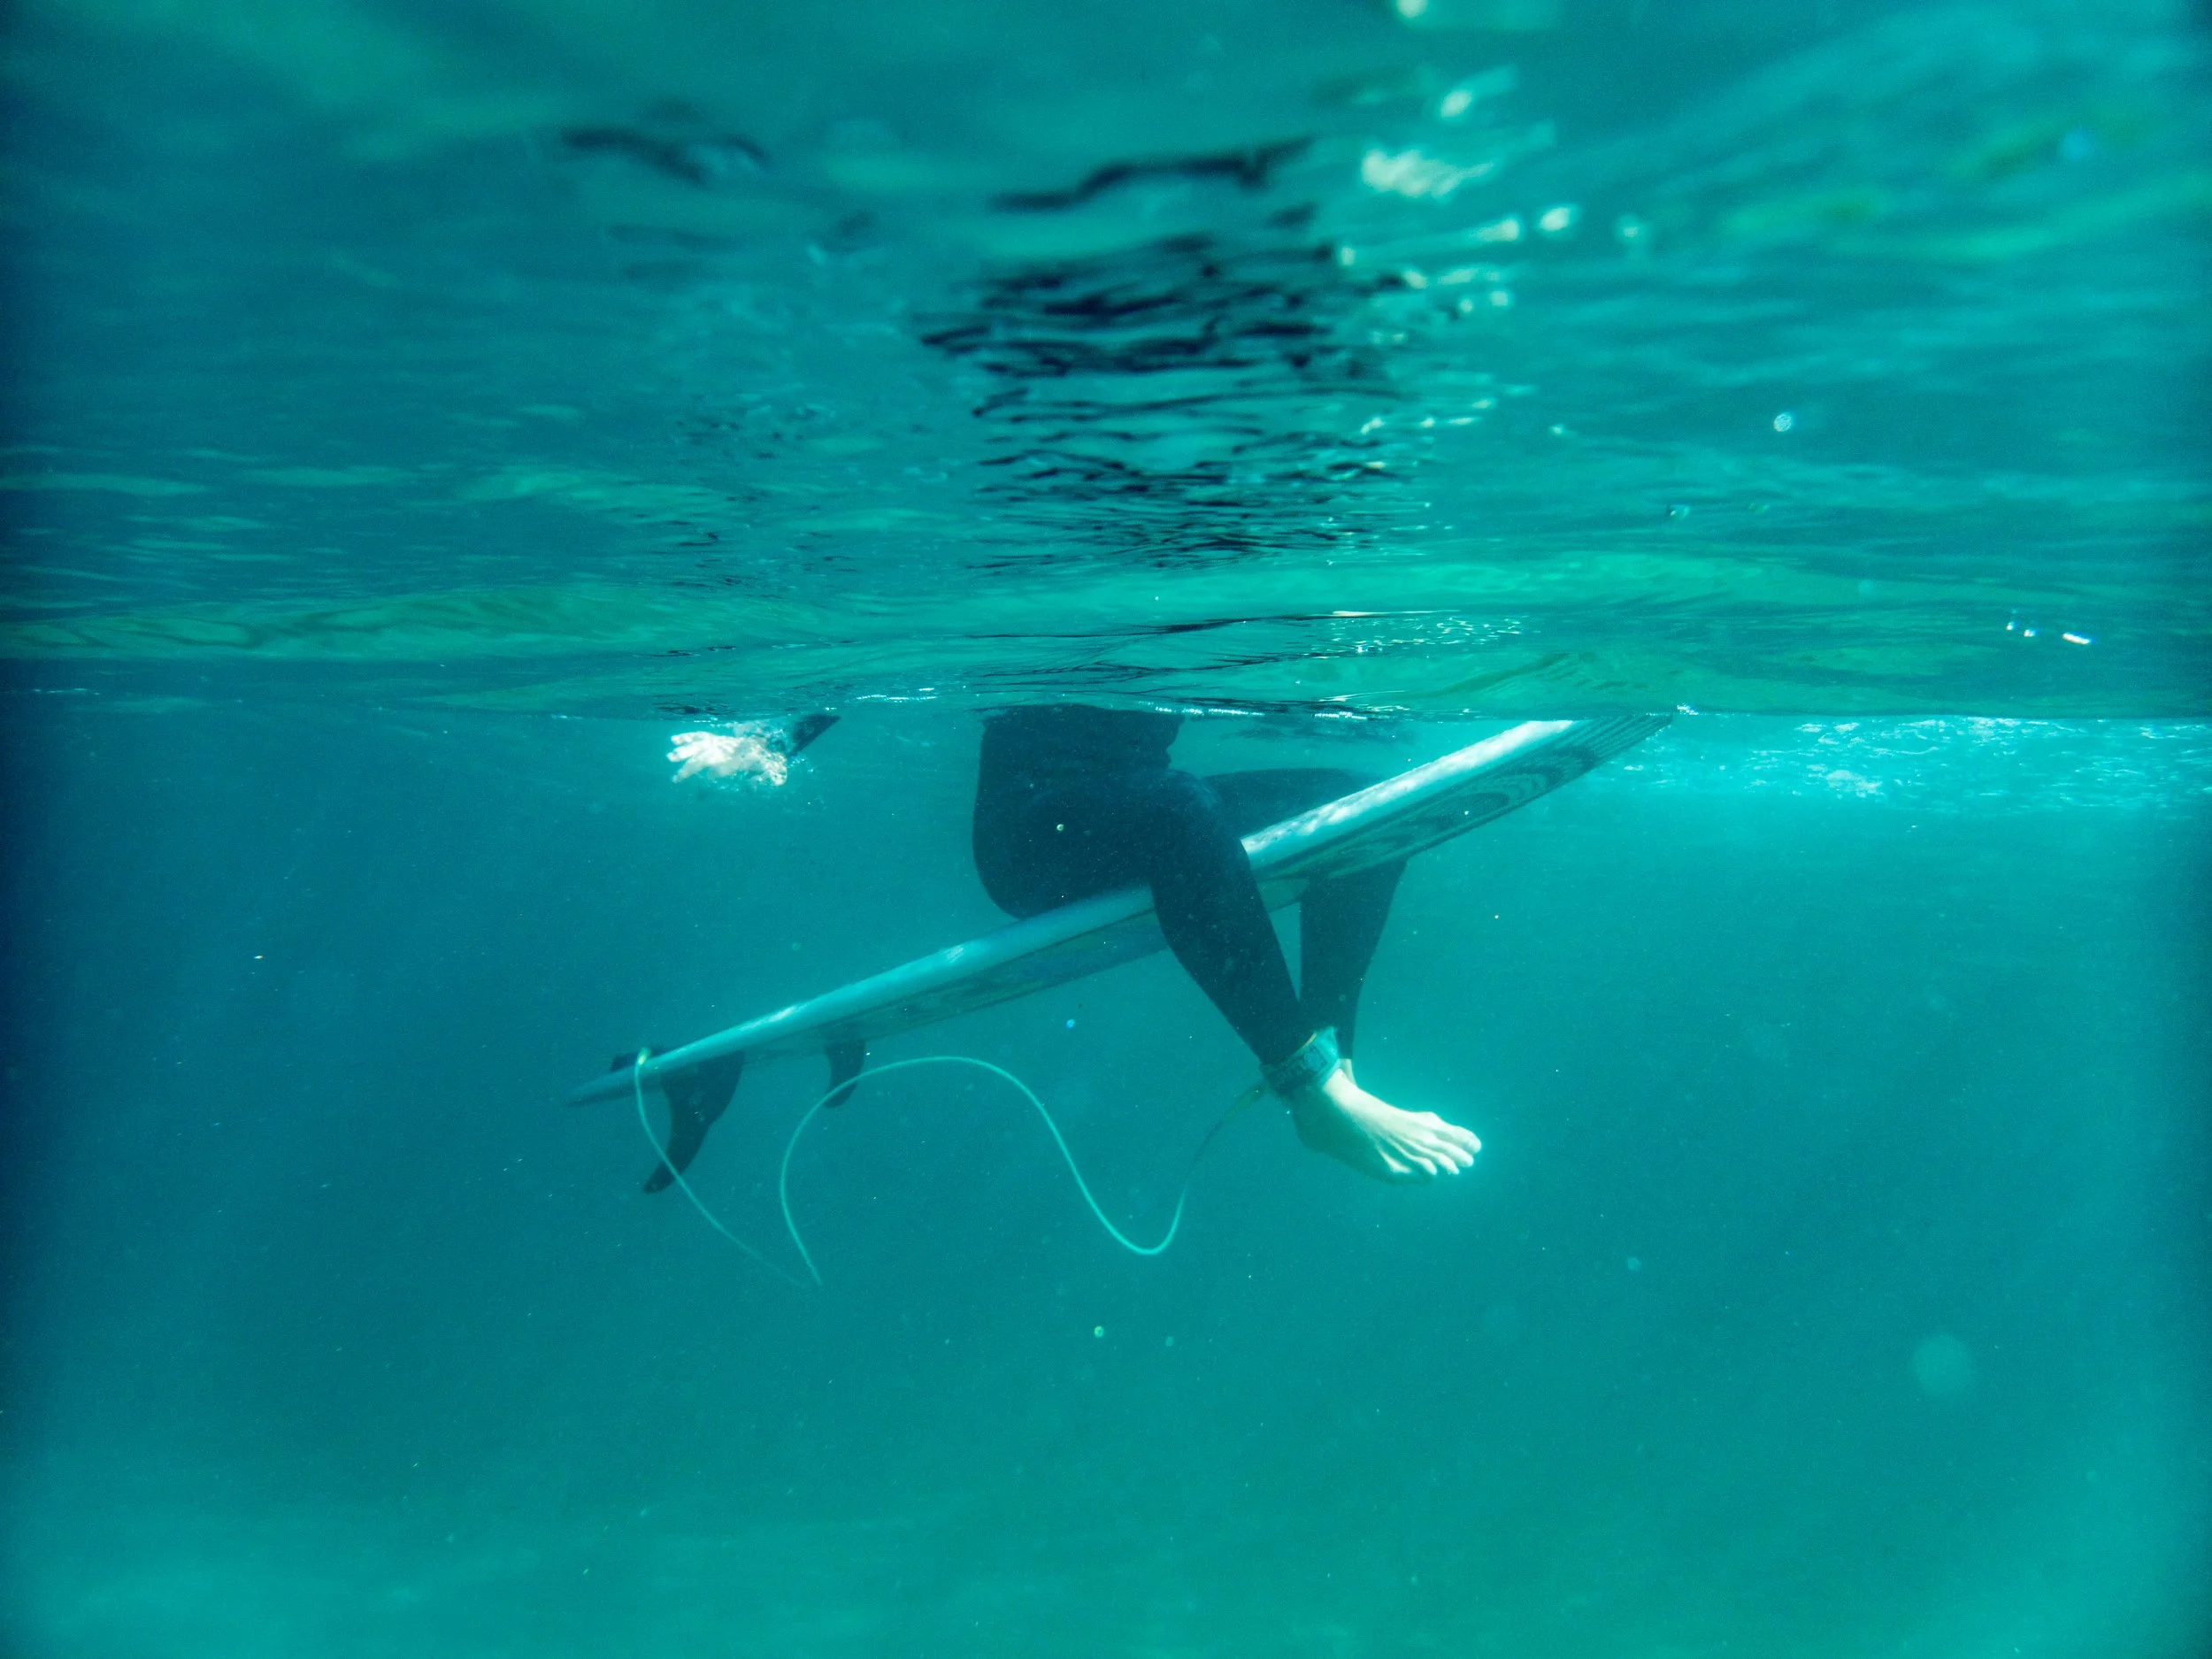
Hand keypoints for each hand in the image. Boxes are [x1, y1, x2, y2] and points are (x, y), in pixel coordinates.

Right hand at [668, 728, 790, 785]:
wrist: (777, 739)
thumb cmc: (772, 761)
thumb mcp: (772, 774)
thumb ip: (760, 781)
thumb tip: (749, 788)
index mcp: (742, 759)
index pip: (722, 769)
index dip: (711, 778)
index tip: (699, 793)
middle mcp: (730, 749)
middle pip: (706, 757)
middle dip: (689, 768)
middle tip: (676, 780)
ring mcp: (723, 742)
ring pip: (701, 744)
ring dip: (684, 752)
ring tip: (670, 758)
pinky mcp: (720, 738)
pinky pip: (702, 736)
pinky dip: (687, 737)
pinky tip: (673, 741)